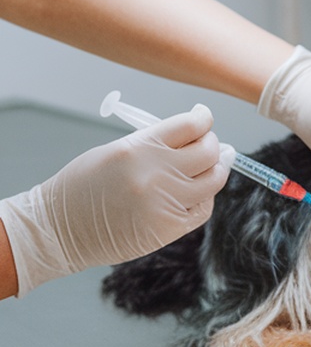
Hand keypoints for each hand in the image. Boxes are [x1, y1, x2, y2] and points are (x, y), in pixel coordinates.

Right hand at [0, 106, 230, 294]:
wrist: (60, 228)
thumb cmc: (83, 186)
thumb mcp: (115, 150)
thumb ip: (155, 142)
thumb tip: (193, 134)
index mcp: (139, 148)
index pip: (190, 125)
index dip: (204, 119)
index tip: (204, 117)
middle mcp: (156, 174)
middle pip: (209, 152)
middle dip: (212, 144)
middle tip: (208, 143)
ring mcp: (165, 203)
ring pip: (213, 181)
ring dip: (215, 170)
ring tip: (209, 166)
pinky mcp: (169, 228)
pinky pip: (203, 209)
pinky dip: (204, 198)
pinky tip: (195, 193)